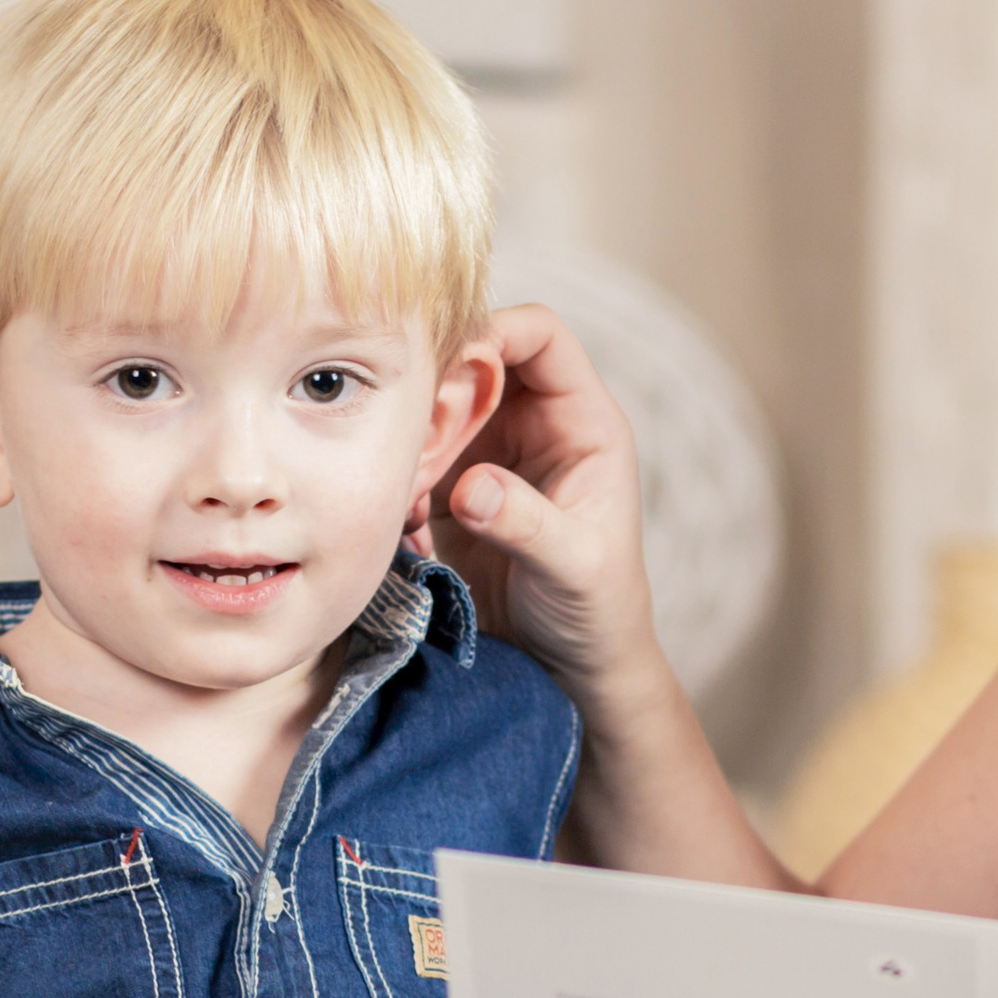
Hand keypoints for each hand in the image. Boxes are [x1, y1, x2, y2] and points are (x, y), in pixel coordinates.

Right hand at [419, 304, 666, 703]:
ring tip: (407, 488)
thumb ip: (528, 523)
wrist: (573, 667)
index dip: (494, 331)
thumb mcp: (575, 567)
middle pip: (475, 361)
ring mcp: (491, 455)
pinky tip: (405, 522)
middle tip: (412, 435)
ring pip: (438, 408)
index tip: (449, 366)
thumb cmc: (598, 610)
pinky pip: (415, 458)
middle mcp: (535, 425)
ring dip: (413, 436)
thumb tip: (472, 487)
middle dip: (439, 388)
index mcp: (583, 421)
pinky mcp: (454, 490)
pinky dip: (399, 478)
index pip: (539, 336)